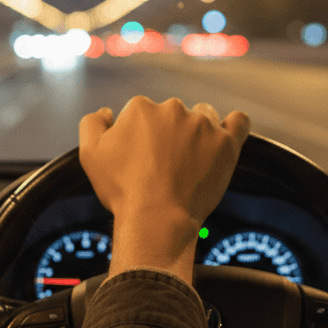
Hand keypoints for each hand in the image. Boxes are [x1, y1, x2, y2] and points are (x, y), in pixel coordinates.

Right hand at [79, 97, 248, 283]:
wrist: (156, 220)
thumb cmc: (122, 190)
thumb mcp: (89, 154)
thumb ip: (92, 123)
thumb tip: (107, 112)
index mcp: (141, 107)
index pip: (142, 114)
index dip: (140, 137)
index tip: (142, 160)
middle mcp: (173, 108)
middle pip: (173, 114)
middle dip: (168, 134)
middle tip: (164, 166)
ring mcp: (203, 124)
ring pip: (204, 116)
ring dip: (198, 131)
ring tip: (190, 161)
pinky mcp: (226, 142)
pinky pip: (238, 122)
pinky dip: (232, 126)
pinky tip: (225, 137)